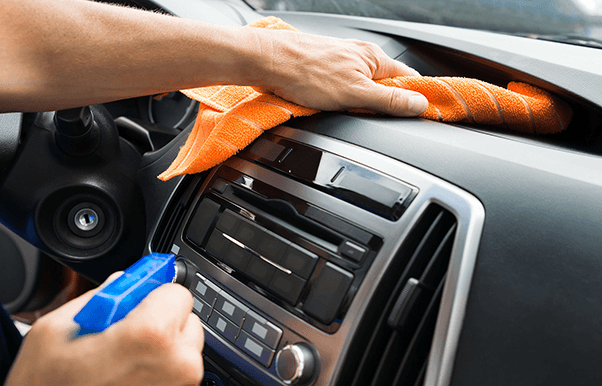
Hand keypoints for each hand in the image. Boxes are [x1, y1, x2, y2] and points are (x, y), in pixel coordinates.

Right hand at [5, 272, 203, 385]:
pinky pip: (177, 372)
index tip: (136, 301)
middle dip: (158, 320)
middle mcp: (177, 363)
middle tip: (122, 335)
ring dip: (160, 347)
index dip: (151, 294)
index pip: (176, 291)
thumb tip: (126, 283)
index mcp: (152, 335)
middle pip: (185, 319)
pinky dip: (158, 369)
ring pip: (184, 347)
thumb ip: (103, 296)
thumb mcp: (57, 328)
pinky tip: (126, 377)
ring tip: (121, 361)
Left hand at [253, 29, 427, 115]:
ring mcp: (341, 63)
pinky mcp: (324, 70)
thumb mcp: (355, 94)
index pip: (409, 79)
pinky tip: (330, 106)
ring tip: (344, 110)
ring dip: (358, 104)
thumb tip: (419, 104)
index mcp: (374, 58)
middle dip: (381, 105)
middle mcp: (359, 57)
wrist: (268, 62)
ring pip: (361, 89)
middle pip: (385, 86)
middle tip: (371, 118)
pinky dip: (340, 101)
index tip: (420, 115)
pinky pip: (342, 90)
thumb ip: (389, 100)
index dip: (416, 98)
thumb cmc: (306, 72)